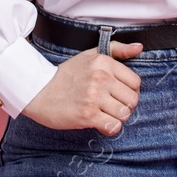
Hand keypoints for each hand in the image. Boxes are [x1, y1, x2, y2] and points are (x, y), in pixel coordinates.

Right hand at [20, 40, 143, 134]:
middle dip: (124, 106)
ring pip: (124, 114)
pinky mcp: (87, 115)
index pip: (135, 82)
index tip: (117, 94)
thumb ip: (117, 49)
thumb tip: (138, 47)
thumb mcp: (90, 55)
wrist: (38, 91)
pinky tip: (100, 123)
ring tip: (105, 114)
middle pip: (132, 100)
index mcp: (104, 63)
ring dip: (117, 117)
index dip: (129, 91)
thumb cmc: (66, 75)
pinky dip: (110, 128)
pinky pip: (113, 126)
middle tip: (111, 106)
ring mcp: (94, 97)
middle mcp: (101, 78)